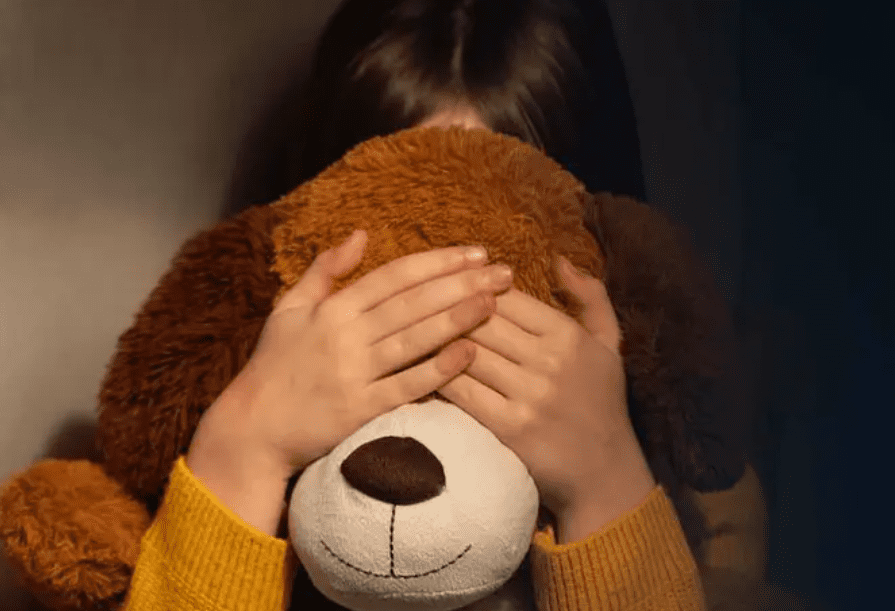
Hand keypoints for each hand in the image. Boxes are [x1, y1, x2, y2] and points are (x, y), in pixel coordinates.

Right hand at [192, 230, 514, 481]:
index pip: (395, 276)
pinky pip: (405, 386)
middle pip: (413, 302)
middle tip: (503, 272)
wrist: (252, 428)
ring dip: (457, 318)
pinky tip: (468, 353)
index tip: (474, 252)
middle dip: (462, 283)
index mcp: (332, 308)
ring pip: (414, 339)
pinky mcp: (360, 410)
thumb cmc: (273, 365)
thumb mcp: (289, 308)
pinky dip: (438, 369)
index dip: (438, 262)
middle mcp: (346, 335)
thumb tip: (360, 234)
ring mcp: (354, 373)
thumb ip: (324, 270)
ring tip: (495, 303)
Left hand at [439, 256, 654, 525]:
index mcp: (568, 335)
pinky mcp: (508, 427)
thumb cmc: (603, 401)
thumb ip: (590, 296)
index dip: (475, 289)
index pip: (507, 297)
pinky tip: (418, 368)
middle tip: (418, 305)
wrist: (604, 471)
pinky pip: (460, 391)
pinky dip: (435, 376)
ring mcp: (528, 395)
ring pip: (465, 352)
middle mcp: (549, 361)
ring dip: (434, 339)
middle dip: (448, 310)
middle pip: (480, 320)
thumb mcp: (609, 343)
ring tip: (408, 330)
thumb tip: (558, 259)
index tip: (454, 289)